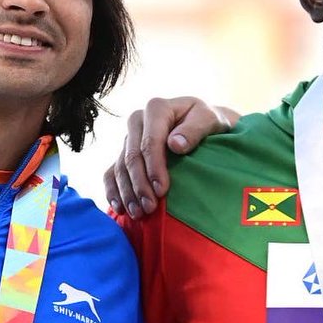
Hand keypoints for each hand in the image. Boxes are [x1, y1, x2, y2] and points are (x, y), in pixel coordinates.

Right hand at [105, 97, 237, 216]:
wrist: (204, 124)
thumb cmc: (210, 122)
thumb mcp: (211, 120)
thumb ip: (195, 129)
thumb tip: (175, 144)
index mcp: (157, 109)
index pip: (150, 142)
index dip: (154, 167)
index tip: (162, 190)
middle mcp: (137, 120)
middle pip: (132, 157)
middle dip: (140, 185)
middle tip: (150, 208)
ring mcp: (129, 137)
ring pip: (120, 167)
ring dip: (127, 193)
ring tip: (138, 214)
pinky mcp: (125, 152)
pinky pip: (111, 172)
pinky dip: (114, 191)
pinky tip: (120, 208)